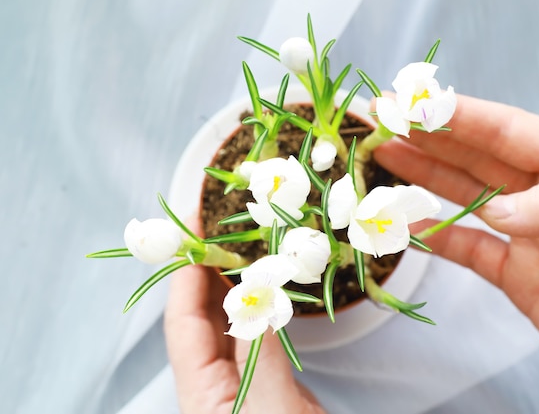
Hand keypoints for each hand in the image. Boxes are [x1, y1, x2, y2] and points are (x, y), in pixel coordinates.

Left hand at [164, 218, 324, 413]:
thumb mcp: (273, 410)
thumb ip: (263, 355)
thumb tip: (259, 296)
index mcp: (202, 391)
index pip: (184, 320)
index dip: (186, 272)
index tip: (194, 232)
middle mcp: (215, 381)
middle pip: (201, 312)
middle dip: (206, 265)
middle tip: (215, 224)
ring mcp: (241, 378)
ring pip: (229, 317)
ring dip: (233, 279)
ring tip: (241, 241)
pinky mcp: (268, 379)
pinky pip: (255, 329)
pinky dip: (259, 300)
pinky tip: (267, 282)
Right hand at [374, 95, 538, 385]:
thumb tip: (497, 210)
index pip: (508, 132)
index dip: (460, 116)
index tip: (416, 104)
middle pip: (477, 157)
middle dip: (430, 137)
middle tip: (386, 120)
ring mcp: (527, 234)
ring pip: (465, 196)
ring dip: (424, 175)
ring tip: (387, 155)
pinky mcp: (516, 274)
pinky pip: (468, 249)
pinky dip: (435, 237)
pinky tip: (408, 223)